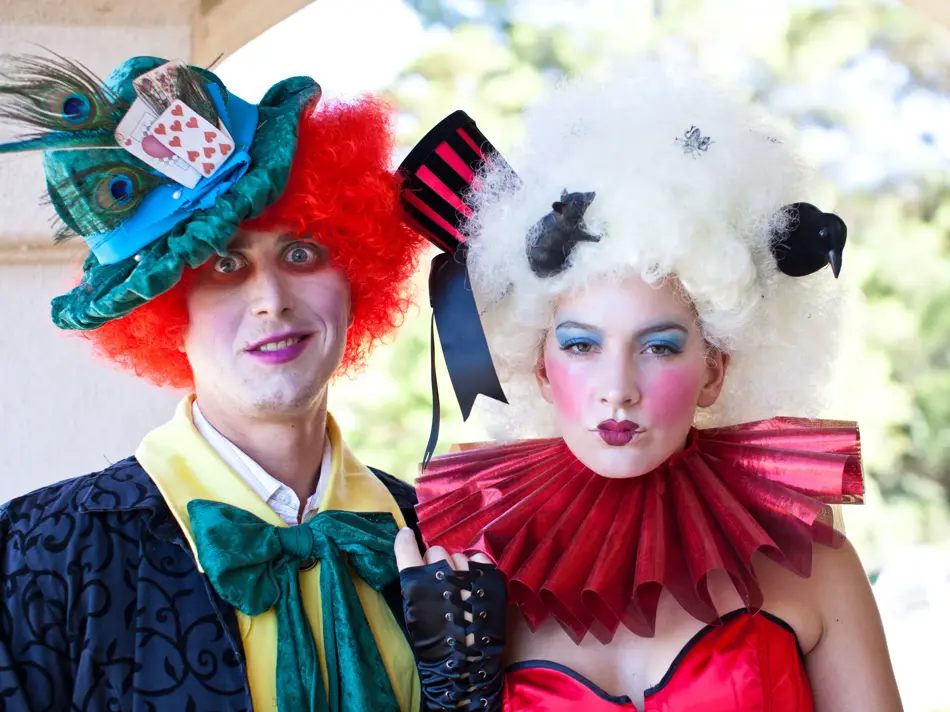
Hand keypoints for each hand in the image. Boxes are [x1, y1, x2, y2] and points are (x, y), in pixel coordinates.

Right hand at [394, 529, 506, 710]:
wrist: (467, 666)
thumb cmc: (434, 645)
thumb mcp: (413, 615)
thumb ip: (414, 587)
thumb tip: (416, 561)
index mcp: (418, 583)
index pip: (407, 548)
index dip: (405, 541)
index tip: (406, 536)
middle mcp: (442, 573)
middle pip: (435, 552)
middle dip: (436, 565)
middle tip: (441, 585)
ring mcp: (468, 574)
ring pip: (457, 556)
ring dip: (457, 568)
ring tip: (461, 591)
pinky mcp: (490, 578)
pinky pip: (479, 560)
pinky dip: (476, 568)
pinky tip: (474, 584)